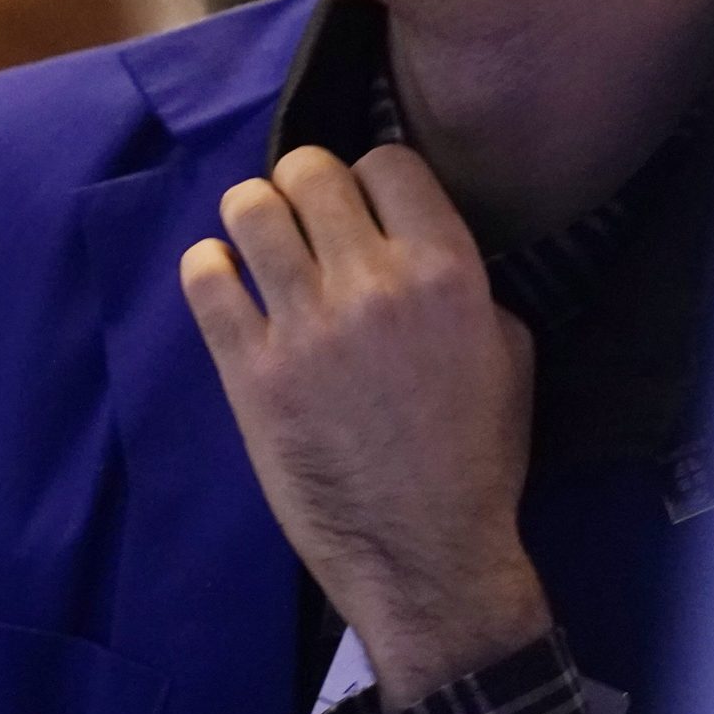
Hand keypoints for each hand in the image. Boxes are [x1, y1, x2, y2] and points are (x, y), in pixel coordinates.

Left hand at [180, 143, 550, 709]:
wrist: (424, 552)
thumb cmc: (475, 455)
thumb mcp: (509, 350)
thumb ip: (466, 281)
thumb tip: (412, 240)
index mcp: (446, 271)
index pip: (387, 160)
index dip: (372, 178)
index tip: (366, 207)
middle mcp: (373, 283)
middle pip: (310, 170)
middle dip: (305, 185)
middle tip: (307, 220)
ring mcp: (305, 326)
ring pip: (248, 208)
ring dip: (253, 214)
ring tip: (261, 243)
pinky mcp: (250, 372)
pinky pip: (205, 279)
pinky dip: (210, 268)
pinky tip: (226, 283)